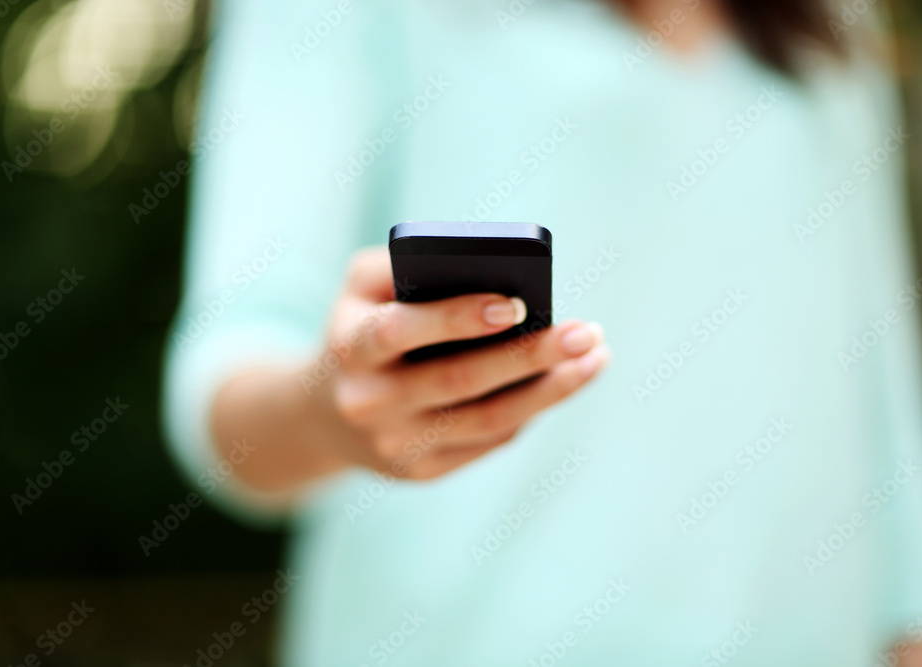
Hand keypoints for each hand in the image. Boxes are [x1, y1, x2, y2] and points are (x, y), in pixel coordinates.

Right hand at [316, 247, 608, 479]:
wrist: (327, 413)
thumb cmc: (362, 327)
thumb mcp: (361, 286)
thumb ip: (405, 264)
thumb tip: (485, 266)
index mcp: (349, 347)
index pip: (399, 331)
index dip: (455, 319)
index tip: (515, 303)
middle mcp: (367, 402)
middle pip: (458, 380)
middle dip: (529, 355)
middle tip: (585, 332)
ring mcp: (394, 445)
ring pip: (487, 420)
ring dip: (549, 390)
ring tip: (594, 358)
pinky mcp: (420, 472)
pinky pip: (489, 441)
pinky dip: (531, 410)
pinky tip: (564, 382)